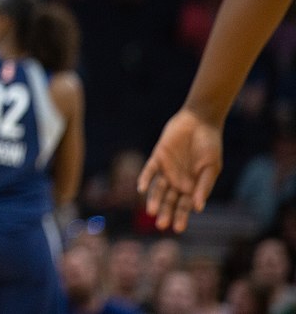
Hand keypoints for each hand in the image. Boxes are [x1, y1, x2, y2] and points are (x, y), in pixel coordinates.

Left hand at [137, 108, 222, 232]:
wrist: (200, 122)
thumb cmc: (209, 146)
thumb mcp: (211, 168)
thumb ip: (204, 186)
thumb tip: (198, 207)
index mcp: (192, 186)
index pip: (184, 206)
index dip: (181, 217)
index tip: (178, 229)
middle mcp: (178, 181)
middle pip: (169, 201)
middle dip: (166, 212)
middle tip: (162, 225)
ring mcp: (167, 170)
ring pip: (158, 189)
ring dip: (154, 200)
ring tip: (152, 212)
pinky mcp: (158, 157)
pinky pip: (149, 171)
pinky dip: (145, 179)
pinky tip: (140, 189)